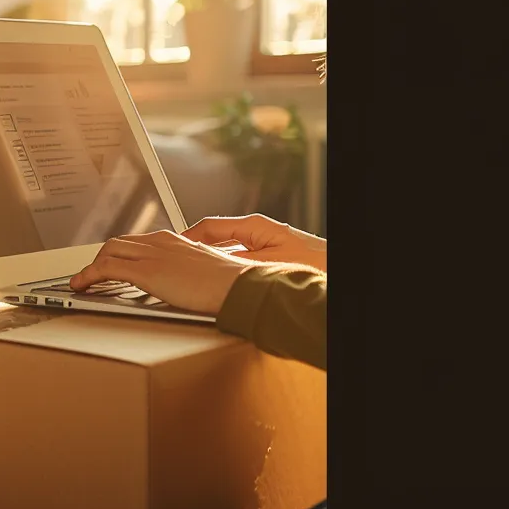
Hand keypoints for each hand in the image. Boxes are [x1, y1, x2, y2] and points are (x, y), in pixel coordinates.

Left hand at [70, 230, 253, 314]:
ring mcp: (153, 255)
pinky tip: (81, 286)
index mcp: (175, 240)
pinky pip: (106, 268)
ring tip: (82, 282)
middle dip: (101, 259)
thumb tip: (182, 282)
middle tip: (93, 275)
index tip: (111, 263)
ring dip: (91, 267)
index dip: (120, 253)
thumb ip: (189, 271)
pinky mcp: (147, 271)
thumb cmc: (231, 284)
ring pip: (108, 252)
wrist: (240, 286)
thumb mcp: (206, 271)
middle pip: (118, 243)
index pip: (138, 241)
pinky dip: (88, 275)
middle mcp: (161, 242)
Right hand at [182, 214, 326, 271]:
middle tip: (175, 262)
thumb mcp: (263, 263)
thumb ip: (232, 262)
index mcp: (253, 225)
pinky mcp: (268, 257)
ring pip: (225, 251)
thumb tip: (205, 262)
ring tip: (192, 273)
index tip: (172, 248)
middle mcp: (256, 232)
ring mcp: (261, 244)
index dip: (186, 237)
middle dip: (194, 250)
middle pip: (214, 238)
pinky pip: (237, 260)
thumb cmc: (313, 262)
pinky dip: (224, 269)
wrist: (336, 269)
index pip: (208, 226)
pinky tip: (219, 282)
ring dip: (209, 261)